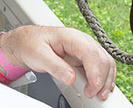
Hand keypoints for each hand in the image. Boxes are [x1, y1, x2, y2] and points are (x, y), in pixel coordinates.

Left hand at [0, 26, 115, 99]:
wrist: (26, 41)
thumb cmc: (30, 44)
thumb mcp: (38, 55)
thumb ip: (54, 66)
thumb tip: (70, 78)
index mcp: (71, 37)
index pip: (91, 53)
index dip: (95, 72)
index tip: (92, 88)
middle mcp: (82, 41)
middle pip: (102, 59)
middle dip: (102, 79)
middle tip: (94, 95)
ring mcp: (85, 48)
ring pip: (105, 62)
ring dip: (106, 80)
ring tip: (100, 94)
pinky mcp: (84, 56)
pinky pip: (101, 66)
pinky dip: (104, 77)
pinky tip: (101, 87)